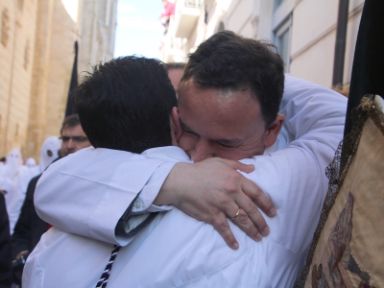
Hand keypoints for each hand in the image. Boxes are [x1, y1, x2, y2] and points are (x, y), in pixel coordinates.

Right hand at [155, 158, 275, 248]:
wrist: (180, 181)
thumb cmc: (200, 170)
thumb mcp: (220, 162)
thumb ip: (238, 165)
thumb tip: (253, 168)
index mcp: (236, 179)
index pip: (257, 193)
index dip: (267, 204)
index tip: (273, 212)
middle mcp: (232, 192)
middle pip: (251, 209)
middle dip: (261, 221)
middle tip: (267, 230)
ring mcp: (222, 205)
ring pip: (241, 220)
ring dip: (251, 230)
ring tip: (258, 237)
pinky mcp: (212, 215)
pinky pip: (224, 228)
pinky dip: (230, 238)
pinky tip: (236, 245)